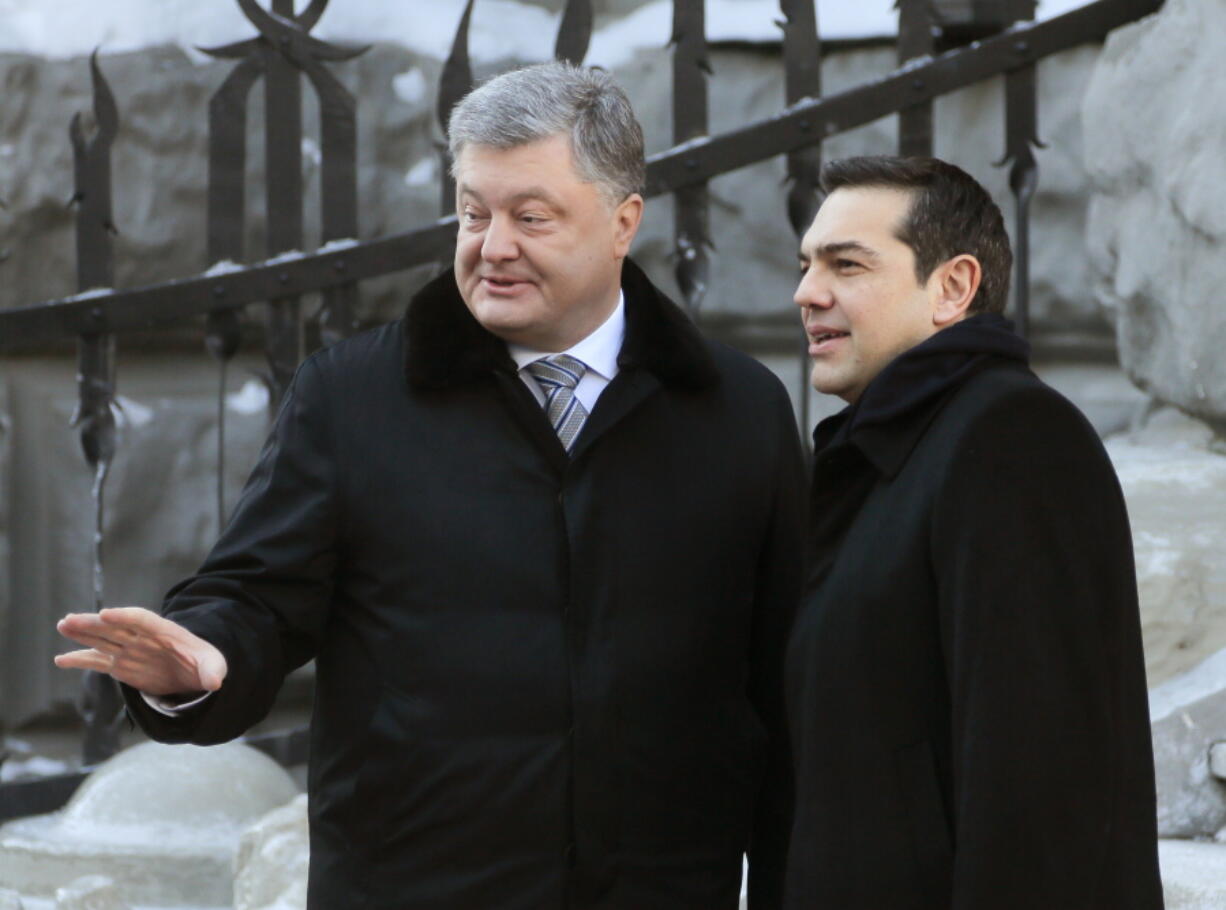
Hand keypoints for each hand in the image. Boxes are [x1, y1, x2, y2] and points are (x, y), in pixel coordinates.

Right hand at [55, 607, 227, 696]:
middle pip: (115, 626)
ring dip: (83, 632)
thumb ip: (213, 670)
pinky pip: (98, 660)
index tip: (105, 614)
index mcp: (165, 631)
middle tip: (70, 620)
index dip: (124, 616)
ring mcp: (130, 650)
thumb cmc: (205, 663)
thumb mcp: (214, 665)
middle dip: (93, 623)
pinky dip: (80, 660)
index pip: (142, 620)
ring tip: (63, 625)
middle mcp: (143, 638)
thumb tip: (216, 682)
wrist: (195, 672)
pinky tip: (60, 659)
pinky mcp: (122, 664)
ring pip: (102, 639)